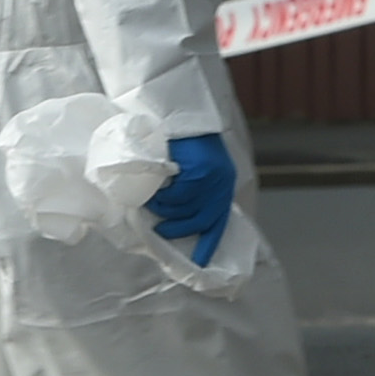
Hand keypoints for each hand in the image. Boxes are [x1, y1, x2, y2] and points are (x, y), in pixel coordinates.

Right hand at [145, 133, 236, 266]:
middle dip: (175, 228)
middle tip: (160, 228)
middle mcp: (221, 188)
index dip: (208, 245)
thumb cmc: (187, 141)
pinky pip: (174, 196)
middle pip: (197, 222)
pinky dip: (161, 195)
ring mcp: (212, 182)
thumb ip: (196, 190)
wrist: (185, 112)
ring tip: (151, 198)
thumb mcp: (200, 168)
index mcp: (223, 188)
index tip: (200, 263)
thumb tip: (179, 216)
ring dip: (163, 208)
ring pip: (181, 210)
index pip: (218, 224)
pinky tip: (154, 186)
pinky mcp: (199, 174)